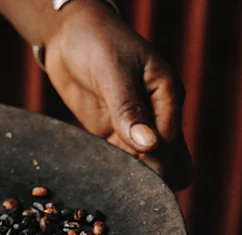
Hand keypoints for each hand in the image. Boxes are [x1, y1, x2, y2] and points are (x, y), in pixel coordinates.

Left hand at [42, 0, 192, 189]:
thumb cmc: (98, 43)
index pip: (172, 144)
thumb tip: (149, 146)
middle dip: (152, 179)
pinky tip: (101, 182)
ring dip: (132, 179)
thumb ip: (129, 109)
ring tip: (113, 193)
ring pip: (146, 166)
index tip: (135, 175)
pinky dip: (114, 171)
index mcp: (168, 97)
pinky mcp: (111, 133)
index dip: (155, 164)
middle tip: (126, 190)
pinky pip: (120, 160)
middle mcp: (157, 115)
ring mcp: (134, 127)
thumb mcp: (113, 72)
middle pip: (169, 162)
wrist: (69, 35)